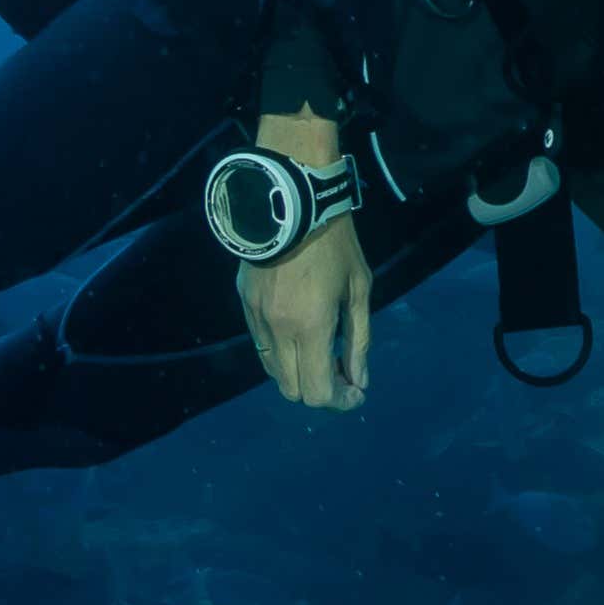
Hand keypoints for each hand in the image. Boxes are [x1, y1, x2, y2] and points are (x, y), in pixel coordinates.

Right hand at [240, 223, 374, 411]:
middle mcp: (277, 330)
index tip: (356, 393)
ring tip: (323, 351)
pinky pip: (261, 345)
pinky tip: (301, 332)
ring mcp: (256, 318)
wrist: (290, 202)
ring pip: (273, 371)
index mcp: (310, 327)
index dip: (339, 402)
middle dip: (319, 390)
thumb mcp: (358, 290)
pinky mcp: (245, 304)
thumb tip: (359, 381)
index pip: (316, 391)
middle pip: (292, 390)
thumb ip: (358, 341)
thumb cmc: (335, 244)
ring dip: (299, 372)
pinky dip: (282, 352)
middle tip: (341, 371)